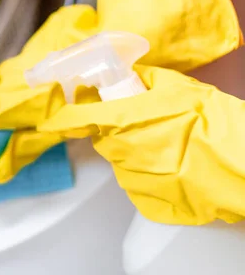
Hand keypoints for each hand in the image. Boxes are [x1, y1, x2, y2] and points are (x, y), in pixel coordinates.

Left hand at [35, 66, 244, 224]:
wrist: (238, 169)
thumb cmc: (211, 124)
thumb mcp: (178, 89)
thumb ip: (144, 82)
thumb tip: (123, 78)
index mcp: (125, 120)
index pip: (78, 117)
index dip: (61, 117)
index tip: (49, 118)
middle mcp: (121, 150)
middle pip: (102, 135)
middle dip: (113, 126)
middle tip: (143, 120)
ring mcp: (131, 176)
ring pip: (119, 155)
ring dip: (133, 146)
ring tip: (169, 141)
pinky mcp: (142, 196)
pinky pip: (135, 174)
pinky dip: (147, 166)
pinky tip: (172, 161)